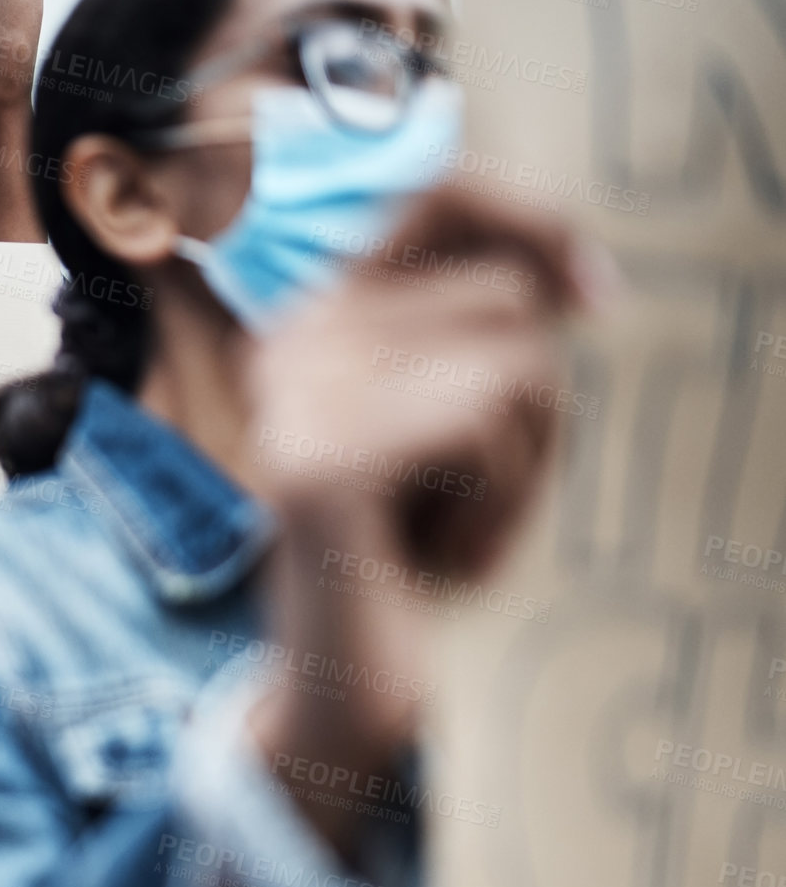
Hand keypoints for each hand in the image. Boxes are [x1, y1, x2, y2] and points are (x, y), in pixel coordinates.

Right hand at [242, 184, 616, 849]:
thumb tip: (576, 282)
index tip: (595, 295)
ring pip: (512, 357)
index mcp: (313, 318)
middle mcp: (291, 338)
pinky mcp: (326, 460)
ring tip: (457, 524)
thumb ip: (478, 337)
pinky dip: (501, 498)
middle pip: (503, 294)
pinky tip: (446, 553)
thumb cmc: (414, 559)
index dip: (529, 218)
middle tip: (477, 490)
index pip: (434, 193)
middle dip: (534, 401)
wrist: (339, 693)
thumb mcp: (447, 425)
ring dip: (524, 459)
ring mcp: (299, 395)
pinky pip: (484, 417)